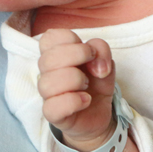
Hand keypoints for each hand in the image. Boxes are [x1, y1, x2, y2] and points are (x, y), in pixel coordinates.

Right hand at [38, 29, 116, 151]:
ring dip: (74, 80)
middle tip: (92, 68)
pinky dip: (73, 102)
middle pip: (48, 58)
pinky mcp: (53, 114)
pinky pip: (52, 107)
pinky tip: (85, 100)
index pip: (49, 37)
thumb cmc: (95, 81)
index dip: (70, 39)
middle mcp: (48, 72)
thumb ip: (101, 50)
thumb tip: (94, 64)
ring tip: (86, 85)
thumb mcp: (104, 60)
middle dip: (76, 56)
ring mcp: (48, 94)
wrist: (99, 112)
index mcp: (56, 54)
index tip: (89, 51)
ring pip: (48, 83)